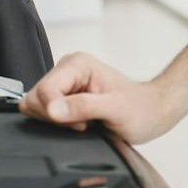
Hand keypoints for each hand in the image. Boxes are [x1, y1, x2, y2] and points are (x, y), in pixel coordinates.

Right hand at [19, 53, 181, 144]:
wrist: (151, 111)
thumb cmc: (140, 109)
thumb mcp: (114, 110)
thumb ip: (83, 107)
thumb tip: (53, 110)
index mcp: (77, 64)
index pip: (43, 91)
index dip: (56, 113)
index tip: (80, 121)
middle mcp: (67, 69)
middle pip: (36, 99)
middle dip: (56, 117)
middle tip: (84, 121)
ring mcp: (64, 82)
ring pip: (37, 107)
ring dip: (59, 121)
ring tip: (84, 120)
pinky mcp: (63, 95)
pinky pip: (45, 113)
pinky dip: (60, 123)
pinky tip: (80, 122)